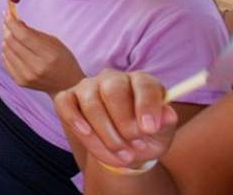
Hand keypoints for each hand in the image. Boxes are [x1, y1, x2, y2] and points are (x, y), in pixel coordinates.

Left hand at [0, 11, 84, 94]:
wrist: (67, 87)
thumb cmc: (64, 62)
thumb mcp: (55, 43)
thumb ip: (34, 33)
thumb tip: (15, 21)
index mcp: (48, 56)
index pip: (23, 36)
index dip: (12, 23)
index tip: (7, 14)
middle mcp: (36, 67)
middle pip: (12, 43)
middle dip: (7, 28)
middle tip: (6, 21)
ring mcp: (27, 76)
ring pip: (6, 51)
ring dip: (6, 39)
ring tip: (11, 35)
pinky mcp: (20, 82)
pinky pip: (6, 61)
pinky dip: (7, 51)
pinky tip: (13, 48)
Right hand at [54, 69, 177, 170]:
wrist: (123, 150)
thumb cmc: (144, 137)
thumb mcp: (161, 135)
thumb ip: (166, 124)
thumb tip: (168, 114)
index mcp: (140, 82)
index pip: (144, 85)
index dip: (147, 106)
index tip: (150, 129)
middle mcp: (113, 78)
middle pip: (113, 90)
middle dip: (124, 123)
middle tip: (136, 146)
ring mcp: (88, 86)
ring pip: (91, 103)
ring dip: (105, 134)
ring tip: (122, 155)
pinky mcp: (68, 97)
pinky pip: (65, 104)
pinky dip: (74, 120)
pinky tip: (86, 133)